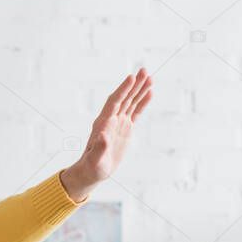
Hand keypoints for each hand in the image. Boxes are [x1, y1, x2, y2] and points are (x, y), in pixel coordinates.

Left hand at [62, 67, 154, 200]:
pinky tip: (150, 93)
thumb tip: (103, 135)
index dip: (123, 90)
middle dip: (134, 84)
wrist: (92, 171)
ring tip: (149, 76)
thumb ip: (99, 148)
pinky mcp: (125, 128)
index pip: (114, 102)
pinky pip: (135, 112)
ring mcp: (118, 123)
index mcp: (103, 123)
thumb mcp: (95, 160)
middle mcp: (110, 119)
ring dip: (139, 89)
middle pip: (123, 98)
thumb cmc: (92, 166)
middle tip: (144, 70)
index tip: (131, 77)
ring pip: (130, 102)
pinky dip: (142, 102)